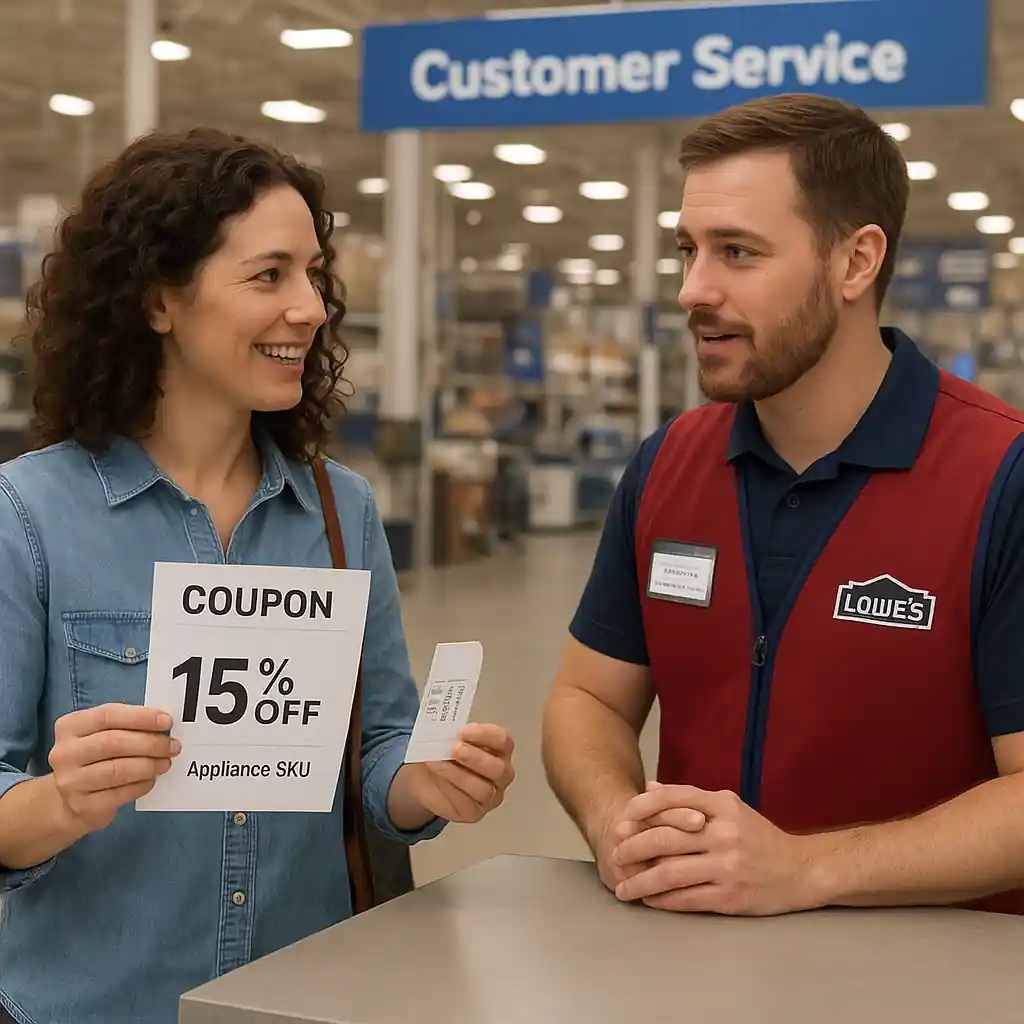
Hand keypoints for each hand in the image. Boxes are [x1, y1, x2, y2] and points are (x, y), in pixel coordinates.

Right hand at [48, 703, 179, 833]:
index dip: (141, 717)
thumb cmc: (93, 758)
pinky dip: (142, 784)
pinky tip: (151, 779)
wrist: (66, 801)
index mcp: (70, 726)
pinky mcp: (83, 806)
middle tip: (173, 745)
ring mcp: (71, 782)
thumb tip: (162, 724)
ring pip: (118, 770)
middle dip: (150, 743)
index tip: (167, 721)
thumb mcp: (99, 735)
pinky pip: (121, 793)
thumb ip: (124, 726)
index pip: (108, 715)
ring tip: (166, 762)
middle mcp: (65, 753)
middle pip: (114, 742)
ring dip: (149, 765)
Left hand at [399, 723, 514, 824]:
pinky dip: (451, 790)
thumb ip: (450, 733)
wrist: (426, 777)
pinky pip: (467, 804)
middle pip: (499, 768)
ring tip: (437, 764)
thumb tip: (444, 731)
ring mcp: (491, 796)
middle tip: (455, 749)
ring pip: (483, 790)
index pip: (502, 740)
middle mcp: (501, 773)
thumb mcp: (445, 737)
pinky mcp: (475, 812)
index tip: (461, 732)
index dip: (484, 735)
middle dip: (476, 758)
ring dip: (458, 775)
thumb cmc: (444, 752)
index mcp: (499, 749)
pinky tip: (438, 780)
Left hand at [612, 783, 817, 915]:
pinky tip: (650, 900)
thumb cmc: (758, 837)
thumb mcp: (729, 808)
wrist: (801, 870)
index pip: (672, 799)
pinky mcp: (730, 896)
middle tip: (614, 855)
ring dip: (641, 882)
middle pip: (665, 837)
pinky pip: (686, 898)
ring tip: (623, 887)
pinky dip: (663, 900)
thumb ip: (689, 798)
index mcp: (723, 806)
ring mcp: (727, 866)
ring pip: (670, 872)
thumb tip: (649, 788)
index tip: (621, 821)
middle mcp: (724, 833)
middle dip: (633, 848)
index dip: (641, 810)